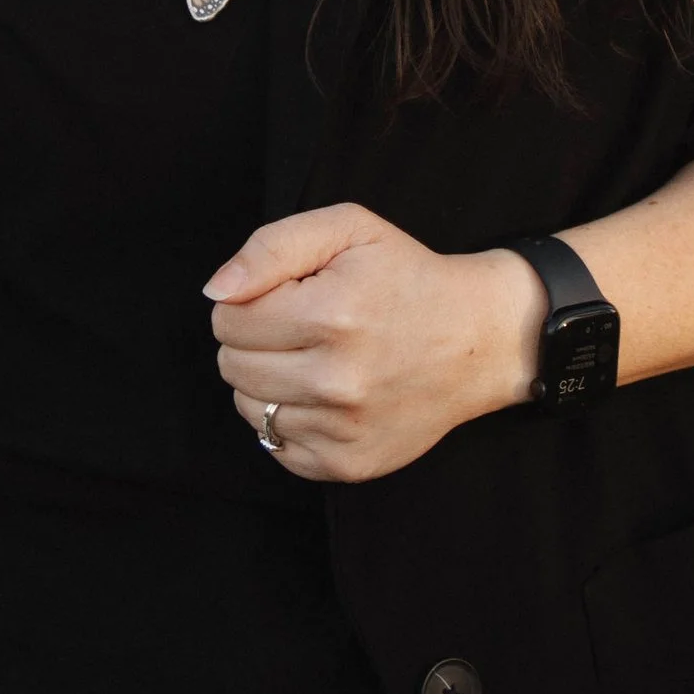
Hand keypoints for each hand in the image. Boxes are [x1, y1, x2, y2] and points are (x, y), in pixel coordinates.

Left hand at [206, 204, 544, 482]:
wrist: (477, 340)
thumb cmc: (406, 276)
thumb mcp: (348, 230)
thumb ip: (271, 248)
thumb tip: (216, 291)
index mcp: (332, 314)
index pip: (227, 319)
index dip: (248, 302)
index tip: (288, 296)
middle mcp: (337, 379)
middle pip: (231, 366)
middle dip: (253, 341)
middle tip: (299, 326)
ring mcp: (343, 428)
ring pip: (249, 408)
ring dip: (267, 380)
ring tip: (312, 359)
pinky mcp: (348, 463)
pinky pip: (276, 447)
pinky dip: (289, 420)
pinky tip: (322, 395)